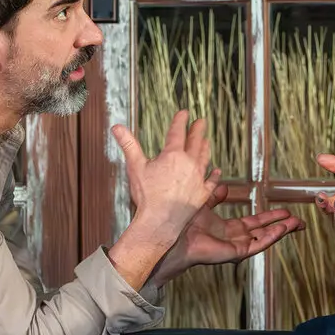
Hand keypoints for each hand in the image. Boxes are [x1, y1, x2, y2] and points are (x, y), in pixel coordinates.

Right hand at [111, 111, 220, 237]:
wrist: (160, 221)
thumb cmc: (147, 196)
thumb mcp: (135, 167)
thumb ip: (128, 144)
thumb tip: (117, 127)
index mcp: (173, 155)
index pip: (177, 132)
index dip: (180, 121)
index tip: (184, 113)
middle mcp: (189, 164)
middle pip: (195, 142)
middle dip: (198, 130)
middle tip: (201, 121)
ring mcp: (198, 179)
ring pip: (205, 158)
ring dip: (206, 148)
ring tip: (207, 141)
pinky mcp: (202, 194)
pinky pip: (212, 182)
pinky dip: (214, 175)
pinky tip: (216, 171)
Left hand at [157, 185, 301, 279]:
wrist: (175, 236)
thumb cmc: (184, 223)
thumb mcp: (204, 203)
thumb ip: (214, 195)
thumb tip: (223, 183)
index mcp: (229, 228)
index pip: (256, 222)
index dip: (271, 217)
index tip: (286, 211)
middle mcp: (235, 238)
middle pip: (265, 231)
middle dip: (282, 225)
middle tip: (299, 221)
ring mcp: (237, 246)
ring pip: (265, 238)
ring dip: (281, 231)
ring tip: (297, 224)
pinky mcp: (236, 252)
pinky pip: (258, 245)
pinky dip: (271, 237)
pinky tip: (283, 229)